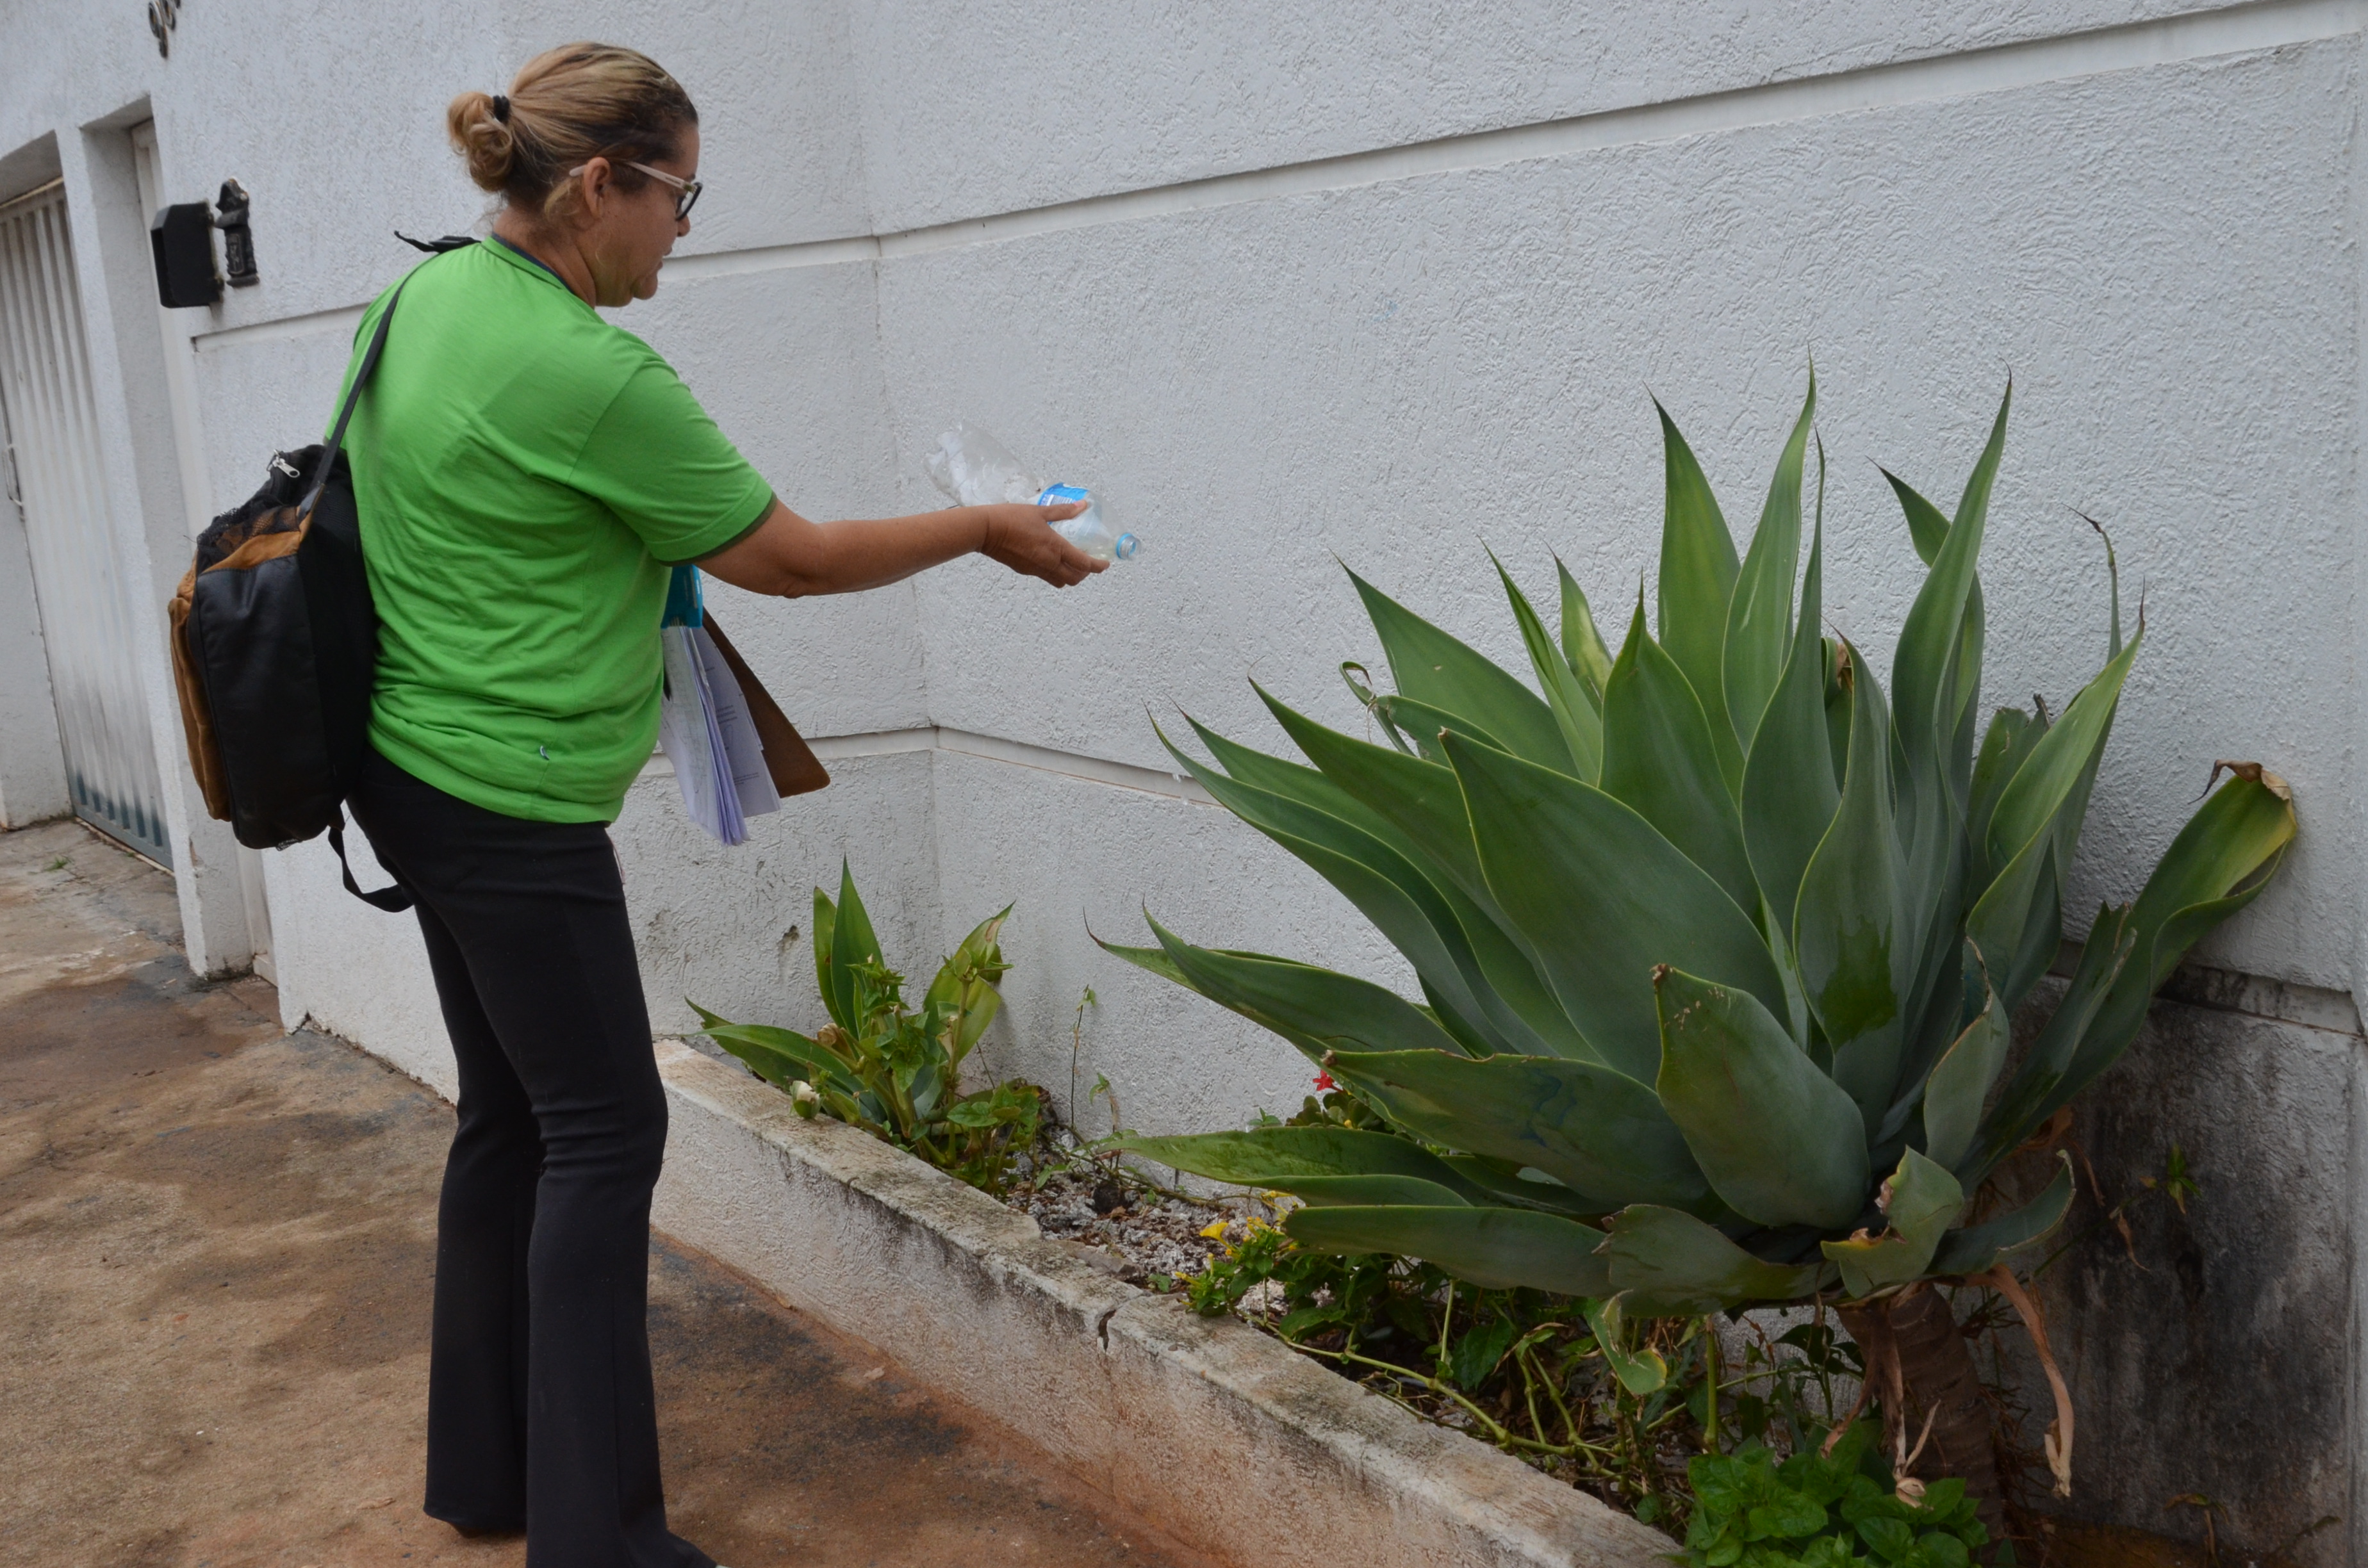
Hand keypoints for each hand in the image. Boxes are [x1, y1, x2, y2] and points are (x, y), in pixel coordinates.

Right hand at [979, 502, 1105, 587]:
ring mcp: (1036, 570)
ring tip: (1072, 563)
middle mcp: (1049, 563)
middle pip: (1075, 578)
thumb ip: (1064, 511)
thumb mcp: (1040, 511)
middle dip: (1085, 573)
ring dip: (1071, 575)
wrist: (986, 530)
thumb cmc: (1012, 518)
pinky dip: (1055, 572)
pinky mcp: (1025, 571)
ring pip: (1061, 581)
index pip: (1084, 564)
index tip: (1105, 563)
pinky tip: (1051, 558)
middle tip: (1088, 562)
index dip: (1098, 566)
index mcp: (1056, 548)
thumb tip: (1082, 506)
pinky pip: (1046, 577)